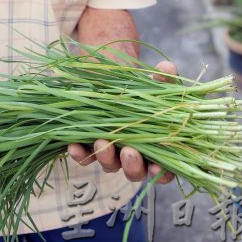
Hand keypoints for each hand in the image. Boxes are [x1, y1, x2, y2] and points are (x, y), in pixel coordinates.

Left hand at [68, 60, 177, 184]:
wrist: (113, 77)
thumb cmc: (141, 84)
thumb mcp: (154, 79)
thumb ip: (164, 76)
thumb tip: (167, 69)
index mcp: (156, 145)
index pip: (162, 169)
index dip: (161, 172)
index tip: (158, 167)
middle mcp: (133, 154)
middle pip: (134, 171)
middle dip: (132, 165)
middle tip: (128, 151)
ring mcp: (111, 151)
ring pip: (109, 165)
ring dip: (106, 157)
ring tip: (102, 141)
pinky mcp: (89, 144)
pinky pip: (84, 156)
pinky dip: (80, 154)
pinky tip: (74, 146)